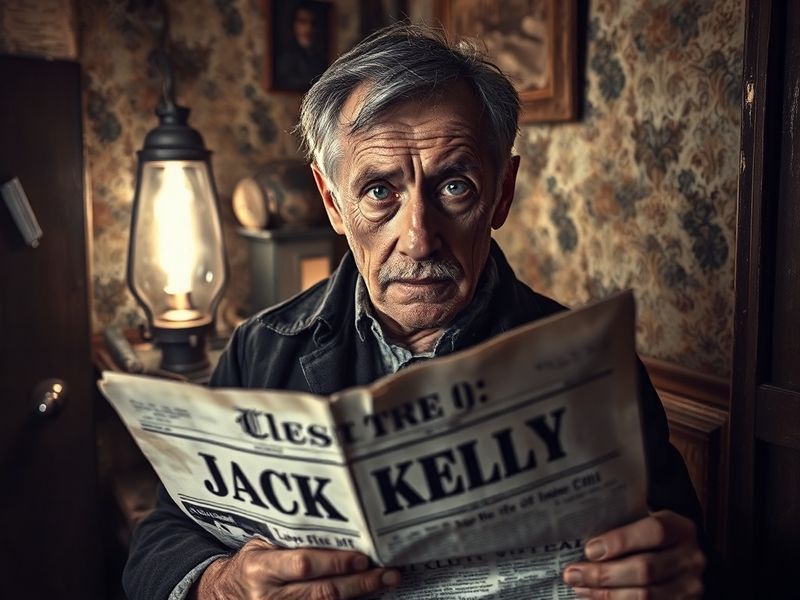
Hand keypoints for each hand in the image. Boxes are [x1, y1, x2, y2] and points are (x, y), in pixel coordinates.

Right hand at [191, 537, 399, 598]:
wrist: (222, 594)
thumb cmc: (248, 563)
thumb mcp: (260, 545)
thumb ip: (290, 541)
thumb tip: (335, 527)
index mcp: (261, 569)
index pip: (304, 565)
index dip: (335, 562)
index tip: (362, 556)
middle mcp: (269, 596)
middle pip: (322, 592)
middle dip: (359, 582)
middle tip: (387, 573)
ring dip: (360, 595)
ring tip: (385, 582)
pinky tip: (365, 596)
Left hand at [562, 510, 704, 598]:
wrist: (679, 558)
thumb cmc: (649, 537)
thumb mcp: (643, 522)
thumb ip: (621, 526)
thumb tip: (578, 538)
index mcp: (681, 529)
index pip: (654, 532)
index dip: (621, 541)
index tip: (589, 550)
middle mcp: (691, 559)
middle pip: (646, 569)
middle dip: (603, 574)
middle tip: (572, 573)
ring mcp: (691, 588)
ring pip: (645, 596)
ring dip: (605, 594)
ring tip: (579, 587)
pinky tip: (594, 598)